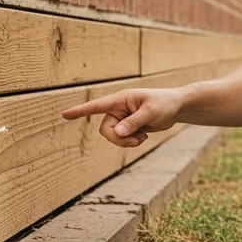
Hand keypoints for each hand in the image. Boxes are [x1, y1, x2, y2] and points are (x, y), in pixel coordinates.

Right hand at [60, 87, 183, 147]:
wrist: (176, 107)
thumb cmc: (164, 103)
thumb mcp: (150, 112)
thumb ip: (133, 122)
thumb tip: (117, 133)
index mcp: (120, 99)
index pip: (96, 106)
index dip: (80, 111)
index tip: (65, 115)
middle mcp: (118, 109)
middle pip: (105, 130)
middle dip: (118, 139)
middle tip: (136, 139)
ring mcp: (123, 119)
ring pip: (113, 137)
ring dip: (127, 142)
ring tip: (142, 136)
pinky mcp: (128, 127)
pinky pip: (122, 140)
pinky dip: (132, 142)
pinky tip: (144, 135)